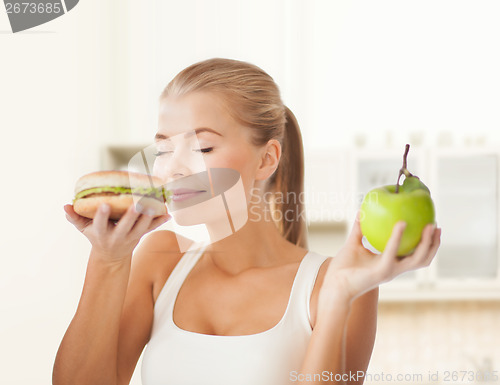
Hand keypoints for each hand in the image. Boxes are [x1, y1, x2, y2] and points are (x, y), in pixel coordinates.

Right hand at [64, 203, 170, 263]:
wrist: (111, 256)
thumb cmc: (96, 236)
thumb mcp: (84, 229)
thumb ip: (75, 217)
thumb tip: (65, 205)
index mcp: (102, 233)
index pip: (100, 224)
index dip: (101, 215)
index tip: (103, 204)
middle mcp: (117, 236)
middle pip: (125, 226)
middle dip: (131, 216)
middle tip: (136, 204)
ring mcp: (131, 237)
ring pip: (141, 227)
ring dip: (148, 216)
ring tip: (154, 204)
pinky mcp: (141, 235)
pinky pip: (152, 228)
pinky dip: (160, 221)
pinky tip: (168, 213)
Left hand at [318, 211, 440, 309]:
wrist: (334, 284)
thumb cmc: (343, 267)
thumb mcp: (353, 243)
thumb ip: (359, 229)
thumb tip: (360, 210)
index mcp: (390, 263)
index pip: (415, 254)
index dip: (426, 243)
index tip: (431, 226)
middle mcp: (394, 268)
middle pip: (423, 259)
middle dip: (434, 244)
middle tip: (436, 226)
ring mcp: (390, 271)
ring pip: (417, 259)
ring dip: (426, 243)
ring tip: (428, 226)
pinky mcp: (381, 271)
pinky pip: (393, 252)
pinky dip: (398, 237)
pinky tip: (401, 224)